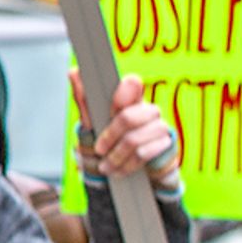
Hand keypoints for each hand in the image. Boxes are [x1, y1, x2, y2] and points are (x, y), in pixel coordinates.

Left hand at [84, 70, 179, 188]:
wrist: (126, 167)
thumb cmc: (109, 138)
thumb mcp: (93, 121)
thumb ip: (84, 98)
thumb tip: (74, 71)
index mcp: (129, 97)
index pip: (132, 83)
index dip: (120, 97)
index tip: (108, 112)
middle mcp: (147, 109)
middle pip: (128, 118)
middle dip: (109, 138)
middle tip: (98, 150)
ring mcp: (159, 126)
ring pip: (134, 140)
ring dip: (115, 157)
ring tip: (105, 166)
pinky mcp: (166, 144)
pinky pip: (144, 154)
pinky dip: (126, 165)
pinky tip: (119, 171)